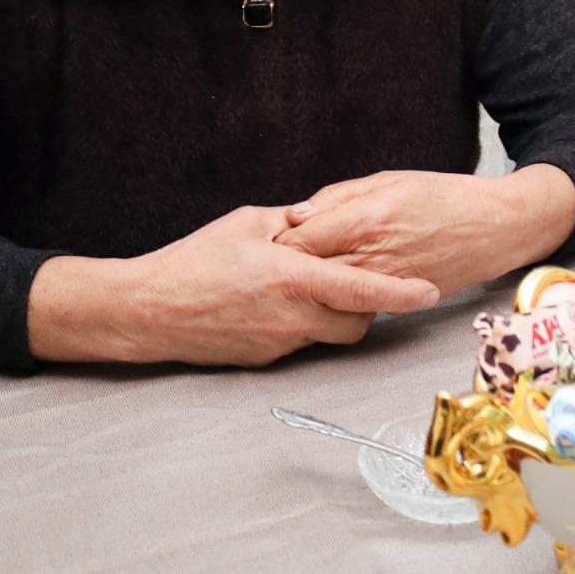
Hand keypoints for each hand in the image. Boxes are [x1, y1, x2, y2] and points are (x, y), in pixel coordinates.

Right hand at [30, 205, 439, 366]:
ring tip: (314, 285)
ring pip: (331, 335)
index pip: (363, 290)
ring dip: (337, 314)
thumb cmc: (193, 261)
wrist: (147, 311)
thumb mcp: (247, 223)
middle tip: (358, 277)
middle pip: (358, 322)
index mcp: (292, 278)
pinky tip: (281, 302)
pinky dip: (306, 323)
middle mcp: (291, 316)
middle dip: (369, 304)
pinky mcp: (264, 358)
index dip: (401, 293)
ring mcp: (278, 342)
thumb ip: (292, 222)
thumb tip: (321, 217)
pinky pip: (302, 341)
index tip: (428, 291)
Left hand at [275, 166, 574, 295]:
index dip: (279, 240)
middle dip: (287, 268)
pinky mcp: (394, 303)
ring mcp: (382, 284)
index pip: (299, 239)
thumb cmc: (446, 197)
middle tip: (276, 261)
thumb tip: (297, 214)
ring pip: (325, 295)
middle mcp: (371, 256)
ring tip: (300, 276)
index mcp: (366, 219)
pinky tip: (335, 286)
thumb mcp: (390, 180)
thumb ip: (339, 197)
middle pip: (306, 273)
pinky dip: (337, 298)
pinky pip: (352, 305)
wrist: (496, 229)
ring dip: (309, 287)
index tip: (272, 237)